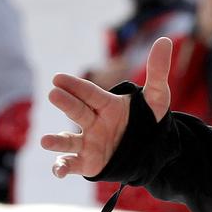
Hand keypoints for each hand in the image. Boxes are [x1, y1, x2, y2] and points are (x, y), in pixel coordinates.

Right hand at [41, 37, 173, 178]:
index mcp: (107, 105)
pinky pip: (72, 164)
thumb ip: (158, 71)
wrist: (152, 151)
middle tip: (54, 93)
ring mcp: (89, 142)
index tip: (59, 78)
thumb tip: (165, 40)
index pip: (90, 93)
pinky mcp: (89, 162)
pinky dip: (62, 167)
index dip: (76, 86)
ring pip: (69, 141)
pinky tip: (58, 171)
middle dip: (66, 103)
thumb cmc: (150, 121)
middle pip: (78, 111)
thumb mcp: (157, 98)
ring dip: (57, 141)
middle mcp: (94, 122)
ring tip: (45, 141)